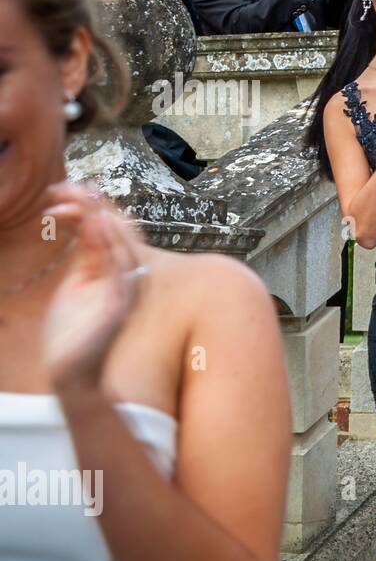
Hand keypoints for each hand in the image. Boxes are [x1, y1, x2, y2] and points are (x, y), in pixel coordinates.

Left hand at [39, 183, 148, 390]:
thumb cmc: (74, 334)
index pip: (111, 232)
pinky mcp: (119, 306)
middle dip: (95, 206)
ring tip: (84, 198)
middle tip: (71, 185)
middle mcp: (128, 279)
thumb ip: (85, 257)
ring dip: (103, 219)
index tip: (63, 190)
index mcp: (118, 273)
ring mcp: (126, 293)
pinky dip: (112, 247)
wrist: (74, 374)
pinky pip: (121, 272)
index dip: (91, 207)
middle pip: (119, 233)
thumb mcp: (77, 285)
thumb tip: (84, 223)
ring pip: (123, 247)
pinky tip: (97, 226)